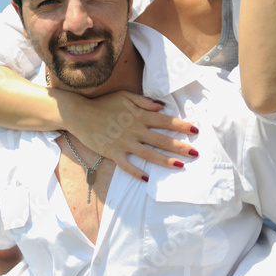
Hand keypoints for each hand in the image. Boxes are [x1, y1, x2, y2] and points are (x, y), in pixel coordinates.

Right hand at [65, 91, 199, 180]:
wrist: (80, 114)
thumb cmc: (103, 104)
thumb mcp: (125, 96)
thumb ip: (144, 101)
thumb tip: (162, 107)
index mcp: (139, 115)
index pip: (166, 121)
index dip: (182, 126)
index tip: (196, 130)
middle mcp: (135, 130)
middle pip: (162, 140)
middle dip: (180, 146)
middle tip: (196, 153)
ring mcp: (124, 143)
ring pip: (149, 154)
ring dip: (165, 161)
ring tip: (180, 166)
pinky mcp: (113, 153)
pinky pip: (126, 165)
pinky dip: (136, 172)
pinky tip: (147, 179)